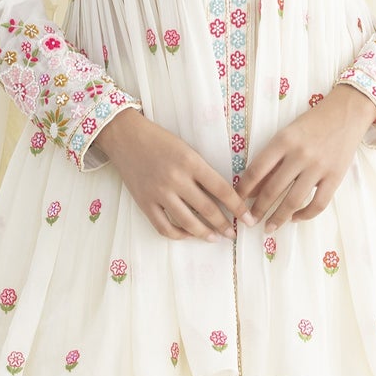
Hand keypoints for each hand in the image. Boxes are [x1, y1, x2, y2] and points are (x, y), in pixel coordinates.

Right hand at [88, 108, 251, 240]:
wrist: (126, 137)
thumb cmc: (160, 141)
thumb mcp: (187, 149)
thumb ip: (203, 172)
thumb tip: (223, 197)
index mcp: (191, 162)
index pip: (222, 189)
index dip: (238, 207)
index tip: (248, 219)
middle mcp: (176, 179)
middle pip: (207, 209)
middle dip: (224, 225)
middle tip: (233, 234)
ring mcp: (158, 193)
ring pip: (187, 222)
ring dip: (205, 233)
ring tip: (215, 238)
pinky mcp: (144, 203)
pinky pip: (164, 227)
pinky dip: (179, 235)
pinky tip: (188, 234)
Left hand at [237, 86, 375, 233]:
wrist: (347, 112)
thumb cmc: (312, 123)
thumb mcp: (287, 134)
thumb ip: (273, 160)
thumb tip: (253, 188)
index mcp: (283, 141)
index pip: (256, 171)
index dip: (243, 190)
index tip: (236, 202)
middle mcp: (300, 154)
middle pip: (272, 189)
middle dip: (258, 209)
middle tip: (249, 221)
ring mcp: (318, 167)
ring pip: (293, 200)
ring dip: (278, 218)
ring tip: (269, 227)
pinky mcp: (335, 176)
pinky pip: (318, 203)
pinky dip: (305, 215)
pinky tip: (295, 218)